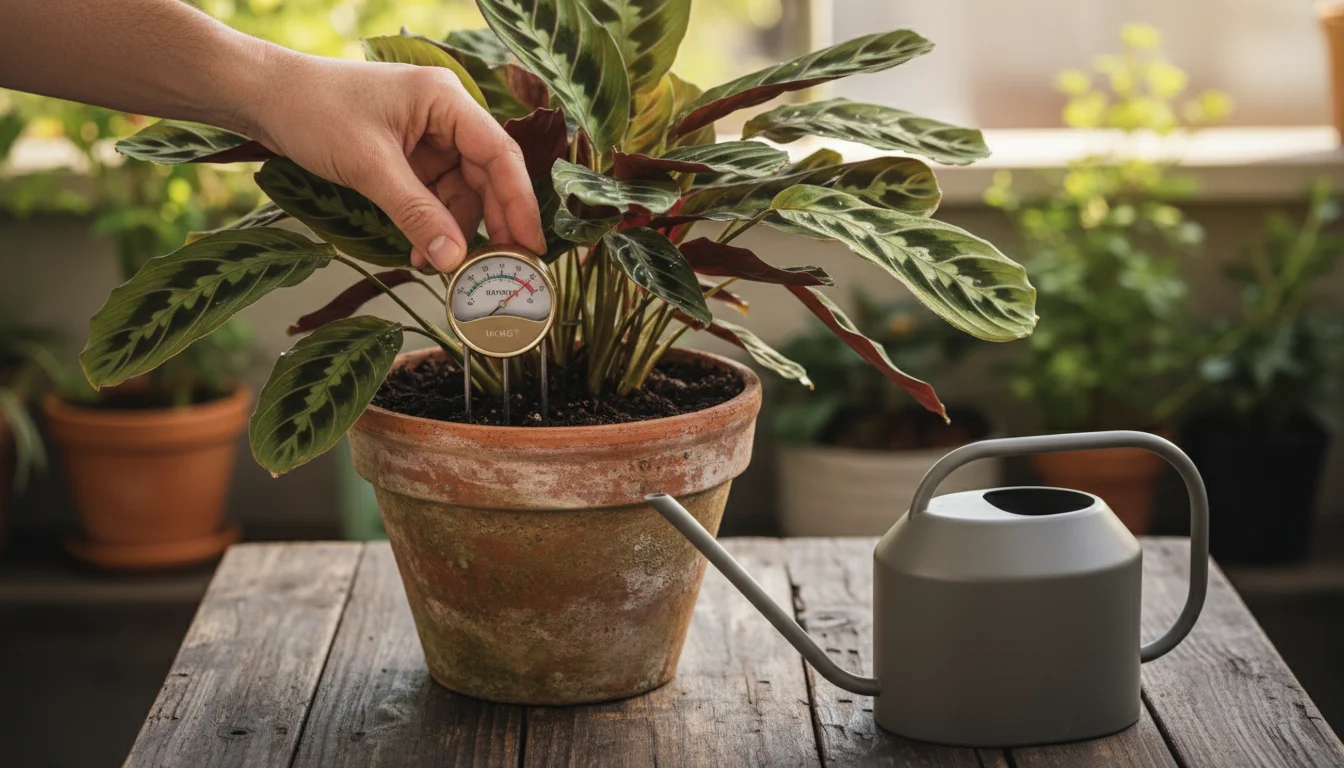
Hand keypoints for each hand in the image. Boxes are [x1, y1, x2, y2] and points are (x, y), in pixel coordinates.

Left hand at [246, 51, 544, 271]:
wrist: (264, 97)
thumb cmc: (314, 111)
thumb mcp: (368, 167)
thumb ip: (416, 213)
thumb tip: (453, 260)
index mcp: (446, 100)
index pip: (498, 154)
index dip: (520, 202)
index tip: (531, 245)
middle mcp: (445, 116)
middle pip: (486, 176)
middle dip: (489, 223)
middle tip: (498, 270)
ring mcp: (428, 136)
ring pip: (460, 192)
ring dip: (453, 230)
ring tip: (440, 265)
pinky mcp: (409, 156)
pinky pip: (433, 196)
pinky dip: (430, 224)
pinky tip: (421, 251)